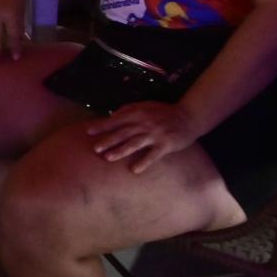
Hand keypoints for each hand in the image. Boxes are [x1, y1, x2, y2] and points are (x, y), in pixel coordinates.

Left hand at [86, 101, 200, 173]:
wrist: (188, 116)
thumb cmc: (163, 112)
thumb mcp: (145, 106)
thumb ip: (129, 110)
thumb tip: (111, 116)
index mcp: (138, 112)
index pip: (116, 119)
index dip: (102, 125)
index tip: (88, 132)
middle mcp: (144, 122)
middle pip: (123, 132)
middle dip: (108, 140)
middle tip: (95, 149)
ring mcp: (155, 134)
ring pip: (134, 143)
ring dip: (120, 150)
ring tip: (108, 158)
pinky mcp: (166, 144)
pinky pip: (153, 155)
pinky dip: (144, 162)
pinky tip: (134, 170)